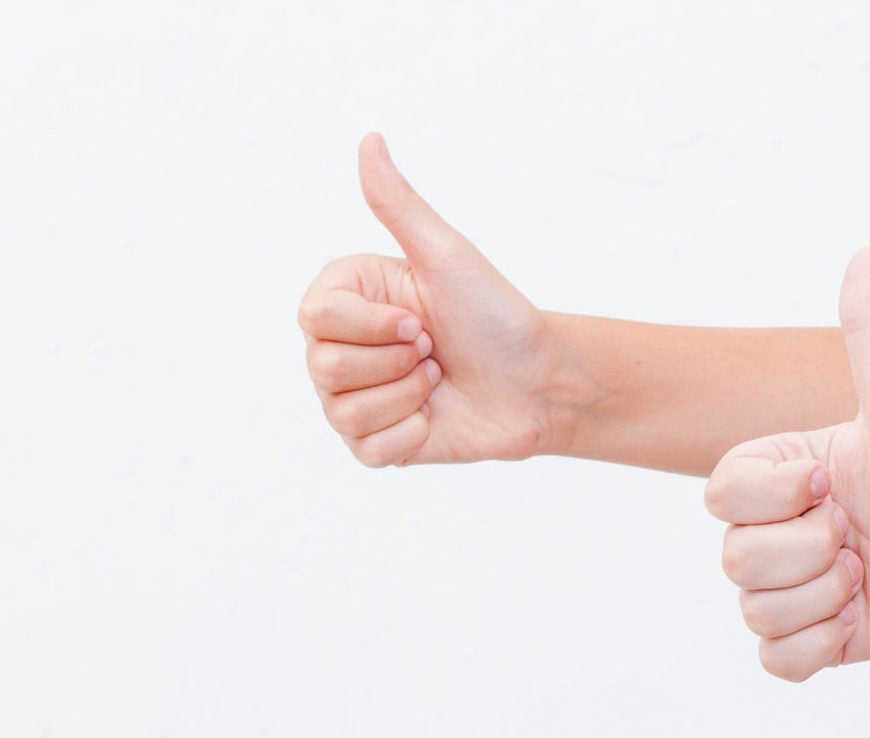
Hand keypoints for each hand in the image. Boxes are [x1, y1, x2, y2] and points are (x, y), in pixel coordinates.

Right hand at [298, 134, 579, 466]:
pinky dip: (411, 434)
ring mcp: (357, 400)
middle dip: (394, 361)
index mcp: (347, 300)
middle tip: (433, 350)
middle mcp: (342, 349)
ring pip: (344, 412)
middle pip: (324, 368)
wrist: (538, 383)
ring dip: (407, 396)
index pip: (314, 317)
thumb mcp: (447, 256)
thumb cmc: (496, 318)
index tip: (420, 319)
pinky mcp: (379, 445)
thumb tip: (370, 139)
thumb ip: (400, 204)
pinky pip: (369, 449)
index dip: (371, 326)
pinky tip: (435, 416)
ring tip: (437, 379)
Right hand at [707, 247, 869, 680]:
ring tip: (867, 574)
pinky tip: (858, 617)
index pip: (724, 496)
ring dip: (825, 596)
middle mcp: (772, 533)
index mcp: (775, 476)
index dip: (778, 498)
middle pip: (737, 561)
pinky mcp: (811, 644)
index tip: (835, 485)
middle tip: (860, 536)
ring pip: (758, 611)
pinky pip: (777, 661)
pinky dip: (818, 645)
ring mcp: (788, 590)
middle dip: (812, 551)